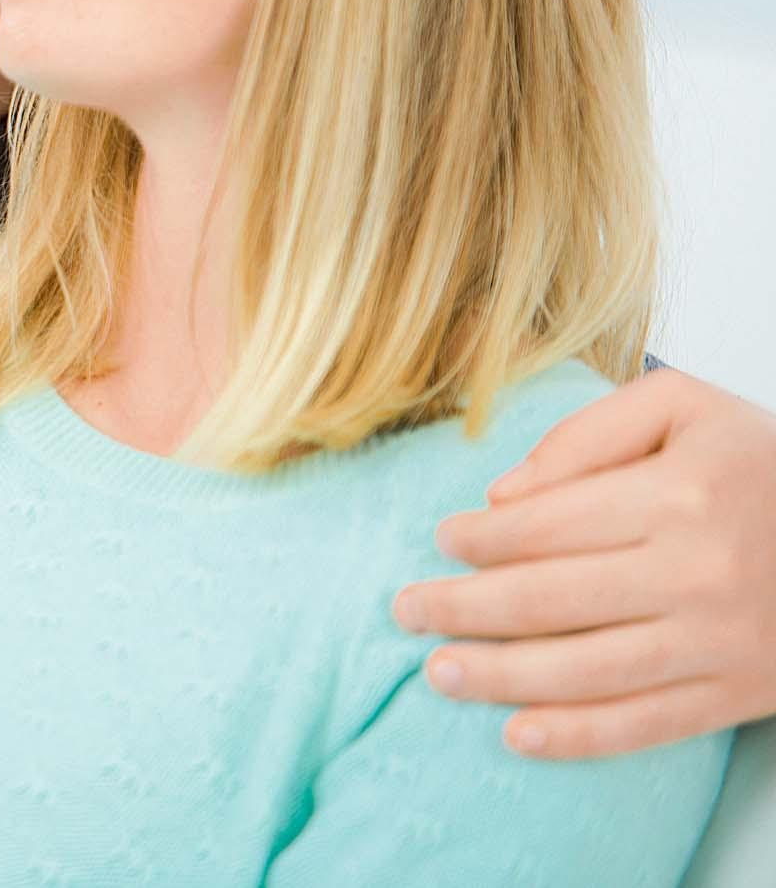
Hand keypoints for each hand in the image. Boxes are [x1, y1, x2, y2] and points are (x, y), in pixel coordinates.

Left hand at [392, 368, 775, 758]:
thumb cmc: (761, 464)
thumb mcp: (683, 409)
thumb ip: (586, 436)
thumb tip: (502, 495)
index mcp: (677, 495)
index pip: (548, 524)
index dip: (481, 538)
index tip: (441, 541)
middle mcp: (696, 573)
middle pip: (552, 599)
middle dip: (464, 607)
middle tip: (405, 610)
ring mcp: (719, 642)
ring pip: (588, 670)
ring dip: (501, 676)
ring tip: (438, 672)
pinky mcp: (739, 694)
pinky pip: (647, 723)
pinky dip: (578, 735)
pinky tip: (519, 733)